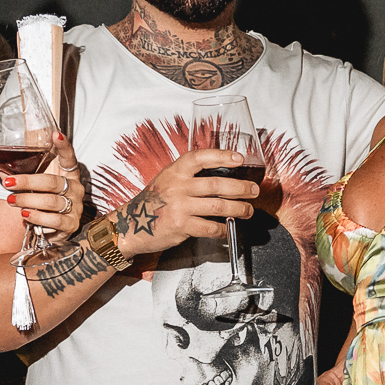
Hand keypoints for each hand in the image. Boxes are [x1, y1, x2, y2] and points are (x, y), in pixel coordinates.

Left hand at [2, 133, 85, 241]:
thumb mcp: (37, 185)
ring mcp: (75, 206)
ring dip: (28, 201)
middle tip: (8, 183)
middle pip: (52, 182)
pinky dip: (37, 218)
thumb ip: (24, 177)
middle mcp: (75, 188)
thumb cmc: (46, 201)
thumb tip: (2, 172)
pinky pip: (54, 220)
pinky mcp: (72, 224)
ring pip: (51, 202)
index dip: (63, 145)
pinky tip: (25, 216)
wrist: (56, 228)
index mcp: (68, 173)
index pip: (69, 156)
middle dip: (27, 182)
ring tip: (12, 201)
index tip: (54, 135)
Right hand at [107, 147, 258, 256]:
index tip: (239, 159)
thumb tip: (219, 173)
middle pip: (216, 185)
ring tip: (247, 210)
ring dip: (238, 209)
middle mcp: (177, 187)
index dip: (221, 156)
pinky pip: (210, 227)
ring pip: (218, 207)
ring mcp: (179, 207)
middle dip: (240, 188)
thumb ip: (188, 175)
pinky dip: (223, 228)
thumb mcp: (166, 179)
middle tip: (253, 191)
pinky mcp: (181, 226)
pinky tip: (228, 227)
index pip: (200, 158)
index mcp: (174, 171)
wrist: (130, 225)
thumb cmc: (152, 202)